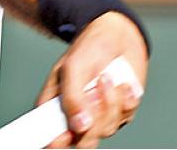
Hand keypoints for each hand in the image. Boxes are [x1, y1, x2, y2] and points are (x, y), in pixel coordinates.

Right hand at [36, 13, 147, 147]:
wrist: (118, 36)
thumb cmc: (89, 49)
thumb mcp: (73, 68)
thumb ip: (72, 97)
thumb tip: (79, 126)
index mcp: (56, 107)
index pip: (50, 137)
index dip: (56, 141)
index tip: (67, 132)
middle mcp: (78, 116)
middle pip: (82, 141)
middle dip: (93, 117)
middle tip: (93, 92)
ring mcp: (100, 116)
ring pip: (107, 130)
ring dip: (110, 101)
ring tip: (107, 78)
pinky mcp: (121, 112)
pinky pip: (126, 117)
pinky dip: (126, 98)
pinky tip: (122, 83)